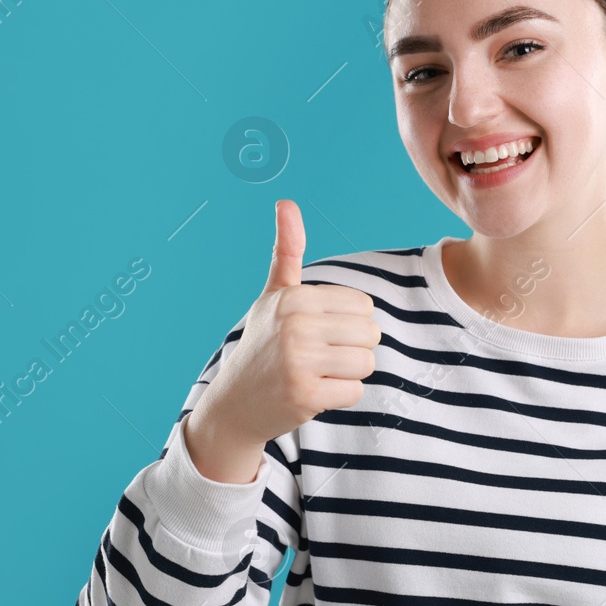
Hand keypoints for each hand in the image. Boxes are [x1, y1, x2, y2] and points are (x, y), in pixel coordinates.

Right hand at [193, 199, 379, 454]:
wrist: (235, 403)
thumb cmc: (263, 345)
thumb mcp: (273, 296)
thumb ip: (287, 251)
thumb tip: (286, 202)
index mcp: (294, 298)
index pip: (363, 305)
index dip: (348, 322)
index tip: (317, 332)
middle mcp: (295, 325)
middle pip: (370, 333)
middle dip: (352, 348)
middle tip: (319, 356)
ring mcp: (299, 361)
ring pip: (367, 362)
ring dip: (348, 373)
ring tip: (317, 373)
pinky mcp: (305, 395)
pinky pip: (355, 391)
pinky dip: (340, 396)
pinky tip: (313, 392)